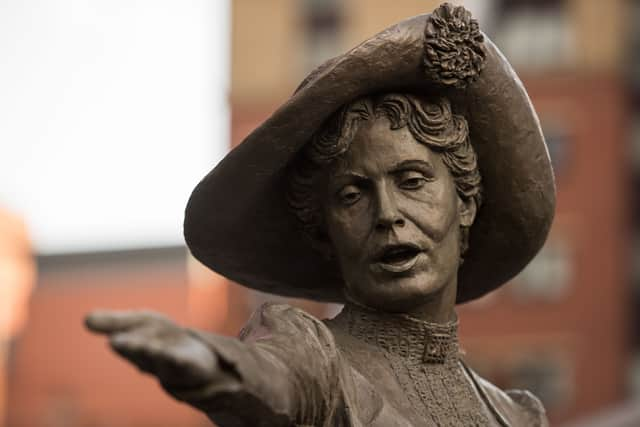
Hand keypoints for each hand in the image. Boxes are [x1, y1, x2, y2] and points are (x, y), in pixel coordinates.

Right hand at [85, 310, 218, 388]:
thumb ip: (114, 322)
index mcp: (134, 346)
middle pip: (139, 350)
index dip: (121, 337)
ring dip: (152, 352)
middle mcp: (149, 357)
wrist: (193, 358)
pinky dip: (179, 360)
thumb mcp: (138, 324)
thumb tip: (85, 319)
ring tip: (149, 346)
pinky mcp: (188, 364)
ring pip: (159, 357)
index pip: (125, 340)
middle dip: (131, 346)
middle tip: (117, 342)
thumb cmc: (160, 338)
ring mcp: (169, 362)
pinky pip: (183, 363)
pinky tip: (178, 357)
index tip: (112, 338)